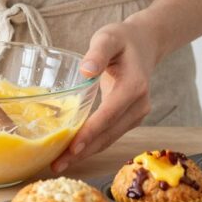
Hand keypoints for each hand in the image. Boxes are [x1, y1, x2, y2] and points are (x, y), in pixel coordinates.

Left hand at [51, 21, 158, 173]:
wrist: (144, 44)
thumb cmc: (122, 39)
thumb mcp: (109, 37)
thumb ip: (98, 52)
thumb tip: (86, 70)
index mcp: (134, 86)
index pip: (109, 114)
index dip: (91, 132)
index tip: (72, 147)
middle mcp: (139, 105)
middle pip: (108, 134)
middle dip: (83, 151)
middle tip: (56, 164)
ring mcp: (137, 115)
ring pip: (109, 139)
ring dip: (85, 153)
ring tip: (59, 164)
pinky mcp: (130, 119)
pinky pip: (109, 135)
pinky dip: (91, 145)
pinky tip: (72, 153)